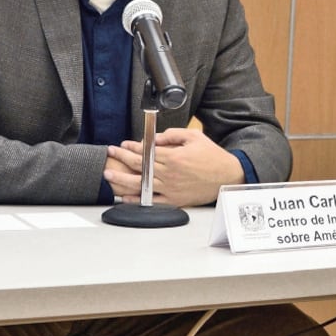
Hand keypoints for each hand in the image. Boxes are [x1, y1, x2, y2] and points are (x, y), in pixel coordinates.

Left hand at [104, 127, 245, 206]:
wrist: (227, 177)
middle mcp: (170, 173)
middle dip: (122, 158)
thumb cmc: (212, 156)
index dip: (131, 147)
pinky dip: (137, 199)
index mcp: (174, 157)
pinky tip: (125, 196)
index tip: (122, 144)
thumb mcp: (194, 137)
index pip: (146, 151)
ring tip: (108, 175)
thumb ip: (173, 135)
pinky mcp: (174, 200)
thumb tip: (155, 138)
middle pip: (140, 166)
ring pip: (140, 184)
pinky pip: (151, 200)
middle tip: (110, 154)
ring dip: (121, 179)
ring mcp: (171, 188)